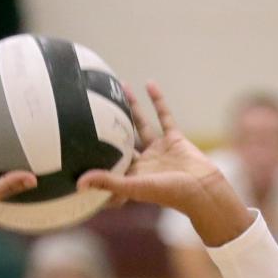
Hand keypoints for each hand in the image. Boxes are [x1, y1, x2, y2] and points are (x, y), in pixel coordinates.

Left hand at [77, 82, 253, 244]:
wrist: (203, 189)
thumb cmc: (169, 194)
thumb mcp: (134, 187)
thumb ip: (107, 182)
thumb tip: (79, 184)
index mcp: (131, 176)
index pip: (107, 165)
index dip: (93, 156)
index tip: (75, 143)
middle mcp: (143, 163)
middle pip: (121, 141)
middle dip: (108, 126)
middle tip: (93, 107)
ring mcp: (159, 150)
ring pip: (141, 124)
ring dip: (132, 106)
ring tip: (119, 86)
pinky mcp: (175, 139)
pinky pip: (164, 116)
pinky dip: (157, 101)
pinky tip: (148, 83)